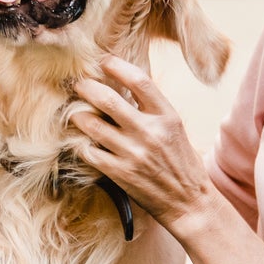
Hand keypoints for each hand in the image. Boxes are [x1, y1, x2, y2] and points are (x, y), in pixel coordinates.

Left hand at [71, 56, 214, 231]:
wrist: (188, 202)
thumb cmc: (181, 162)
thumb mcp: (175, 128)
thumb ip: (152, 107)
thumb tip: (125, 81)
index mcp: (167, 116)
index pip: (139, 81)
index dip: (116, 66)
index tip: (104, 61)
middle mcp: (150, 132)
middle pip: (108, 99)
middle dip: (87, 88)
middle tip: (79, 85)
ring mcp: (133, 153)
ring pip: (92, 124)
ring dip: (78, 115)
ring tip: (75, 113)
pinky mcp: (119, 173)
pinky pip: (88, 151)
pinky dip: (80, 143)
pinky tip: (81, 141)